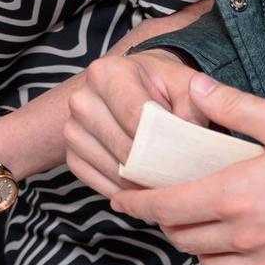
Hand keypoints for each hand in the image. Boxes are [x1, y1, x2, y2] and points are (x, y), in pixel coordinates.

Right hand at [65, 50, 201, 198]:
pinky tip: (141, 189)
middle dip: (155, 167)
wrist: (131, 85)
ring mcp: (71, 127)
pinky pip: (95, 181)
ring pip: (110, 169)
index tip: (186, 157)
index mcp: (107, 73)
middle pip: (123, 147)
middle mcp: (82, 98)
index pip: (135, 118)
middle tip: (181, 179)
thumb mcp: (182, 82)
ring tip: (165, 184)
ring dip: (139, 184)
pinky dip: (121, 190)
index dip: (163, 143)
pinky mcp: (70, 152)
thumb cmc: (159, 85)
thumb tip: (192, 129)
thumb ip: (194, 102)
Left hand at [104, 76, 264, 264]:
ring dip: (203, 251)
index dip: (136, 203)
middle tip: (170, 205)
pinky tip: (256, 255)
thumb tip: (193, 86)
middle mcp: (247, 237)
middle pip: (184, 240)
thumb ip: (233, 106)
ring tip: (211, 230)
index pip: (165, 207)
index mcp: (236, 195)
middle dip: (168, 223)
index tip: (121, 197)